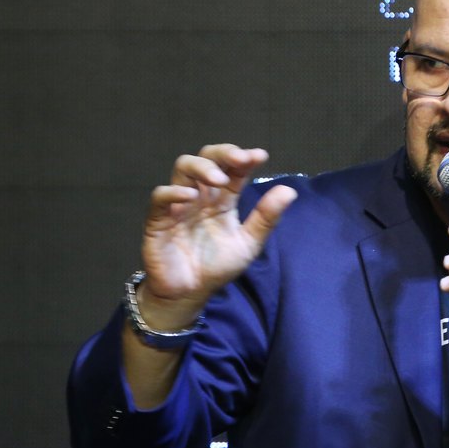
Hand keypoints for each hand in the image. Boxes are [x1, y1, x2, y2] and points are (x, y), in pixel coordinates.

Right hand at [139, 144, 296, 328]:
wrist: (190, 294)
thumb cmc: (216, 267)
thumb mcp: (248, 244)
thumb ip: (266, 218)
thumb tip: (289, 191)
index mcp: (222, 199)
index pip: (233, 169)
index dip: (244, 158)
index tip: (259, 156)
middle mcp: (201, 195)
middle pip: (206, 158)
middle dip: (223, 153)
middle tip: (240, 159)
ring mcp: (178, 204)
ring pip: (183, 168)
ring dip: (202, 167)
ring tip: (219, 178)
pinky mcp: (158, 220)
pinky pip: (160, 197)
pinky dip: (173, 192)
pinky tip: (190, 196)